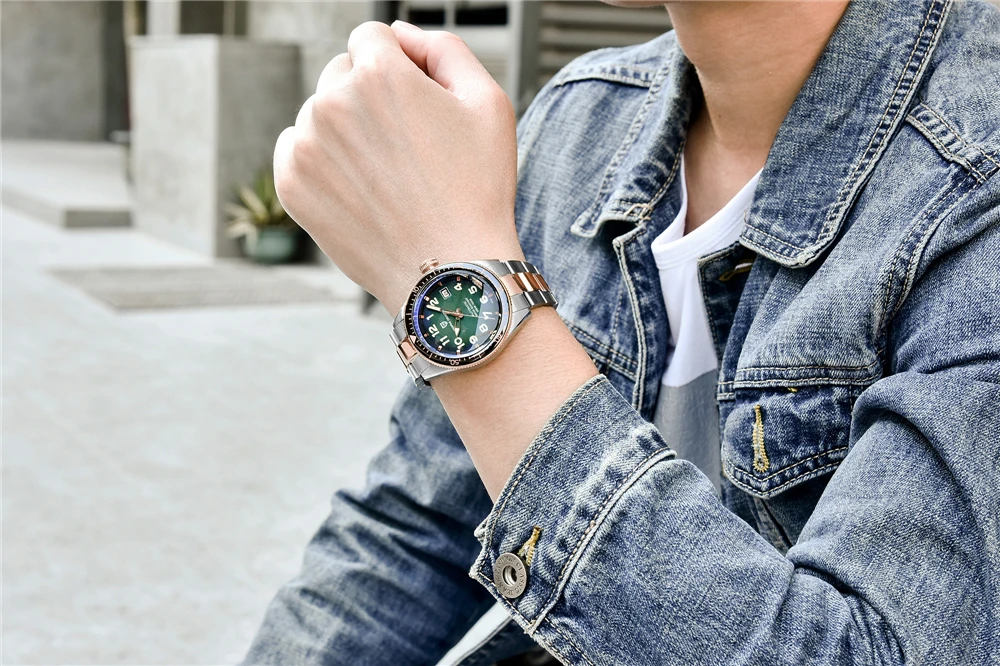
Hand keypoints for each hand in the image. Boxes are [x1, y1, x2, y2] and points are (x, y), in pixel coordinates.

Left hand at [273, 21, 523, 312]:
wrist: (450, 272)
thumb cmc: (477, 192)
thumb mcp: (488, 103)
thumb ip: (444, 48)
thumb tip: (399, 35)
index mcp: (379, 74)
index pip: (372, 38)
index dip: (401, 67)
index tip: (419, 105)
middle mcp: (332, 103)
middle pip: (342, 73)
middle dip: (370, 97)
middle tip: (409, 148)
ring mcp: (306, 146)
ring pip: (319, 113)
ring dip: (346, 131)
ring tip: (388, 176)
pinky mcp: (291, 185)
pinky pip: (297, 149)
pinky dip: (324, 162)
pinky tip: (361, 189)